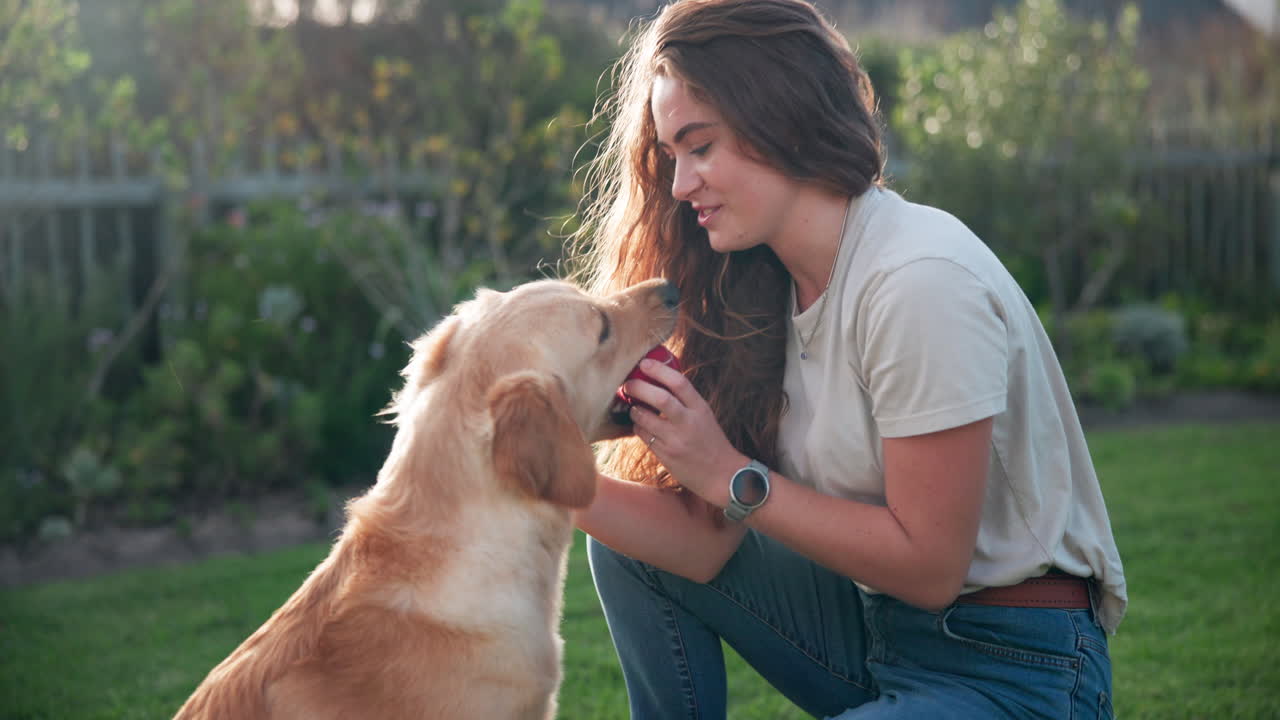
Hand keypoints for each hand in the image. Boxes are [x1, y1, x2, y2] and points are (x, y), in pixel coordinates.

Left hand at [624, 359, 747, 506]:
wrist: (722, 475)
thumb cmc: (711, 441)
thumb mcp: (704, 415)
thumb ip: (685, 400)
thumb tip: (657, 379)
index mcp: (700, 408)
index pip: (679, 382)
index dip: (659, 370)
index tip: (644, 363)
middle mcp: (689, 423)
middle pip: (660, 399)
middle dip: (639, 387)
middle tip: (628, 384)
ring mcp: (676, 441)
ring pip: (645, 418)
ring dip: (634, 409)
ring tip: (633, 406)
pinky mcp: (666, 456)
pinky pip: (643, 436)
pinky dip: (638, 426)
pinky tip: (640, 424)